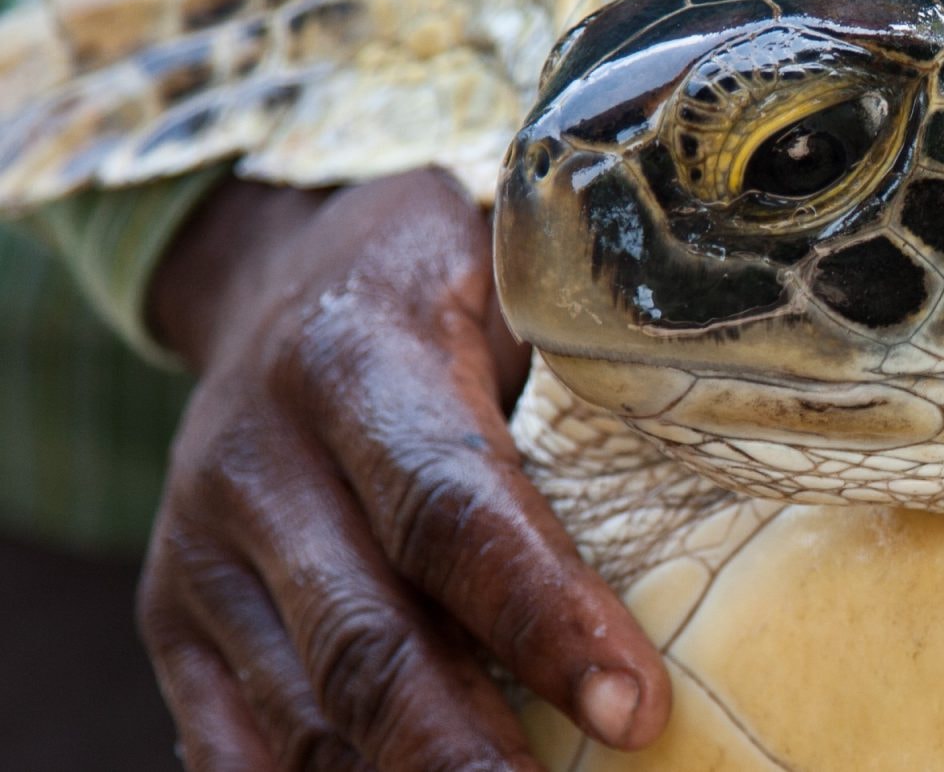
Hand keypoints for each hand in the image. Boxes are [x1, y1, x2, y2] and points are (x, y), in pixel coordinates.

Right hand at [138, 170, 668, 769]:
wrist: (268, 278)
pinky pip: (229, 741)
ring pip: (302, 709)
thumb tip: (720, 446)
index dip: (542, 615)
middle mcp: (256, 462)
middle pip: (368, 641)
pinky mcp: (172, 617)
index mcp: (352, 360)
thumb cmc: (427, 282)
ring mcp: (200, 551)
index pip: (450, 505)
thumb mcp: (503, 268)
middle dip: (469, 749)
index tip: (635, 707)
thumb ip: (580, 357)